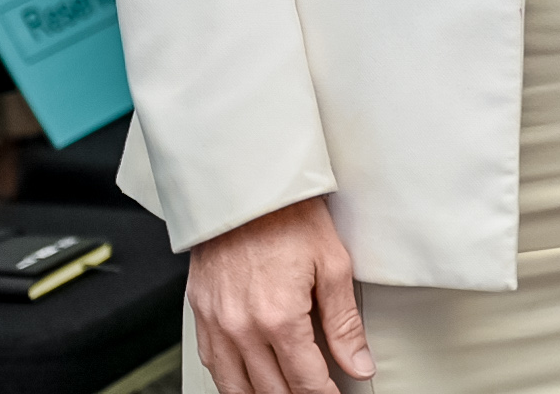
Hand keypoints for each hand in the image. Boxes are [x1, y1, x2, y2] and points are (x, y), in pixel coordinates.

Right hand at [189, 195, 372, 393]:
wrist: (244, 185)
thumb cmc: (288, 215)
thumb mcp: (331, 264)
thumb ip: (344, 324)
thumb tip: (359, 364)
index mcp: (279, 317)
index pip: (306, 381)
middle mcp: (242, 327)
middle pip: (272, 391)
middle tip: (316, 392)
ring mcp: (216, 323)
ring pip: (236, 387)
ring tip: (286, 393)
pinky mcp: (200, 312)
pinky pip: (212, 364)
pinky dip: (231, 381)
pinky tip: (248, 381)